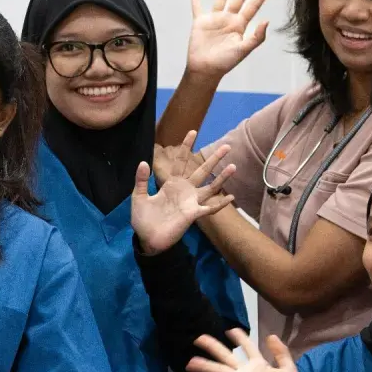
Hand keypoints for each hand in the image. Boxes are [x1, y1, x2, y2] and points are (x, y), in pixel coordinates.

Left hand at [132, 131, 235, 253]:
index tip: (193, 132)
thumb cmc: (143, 219)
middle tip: (226, 146)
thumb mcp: (138, 197)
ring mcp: (191, 202)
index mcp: (172, 184)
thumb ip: (141, 181)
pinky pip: (209, 209)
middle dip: (214, 159)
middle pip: (202, 171)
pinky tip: (231, 198)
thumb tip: (143, 161)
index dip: (186, 147)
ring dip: (221, 178)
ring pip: (210, 188)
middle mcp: (185, 190)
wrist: (147, 239)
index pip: (181, 162)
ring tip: (233, 166)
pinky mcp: (193, 215)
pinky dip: (220, 204)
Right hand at [184, 0, 273, 78]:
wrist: (206, 69)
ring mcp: (215, 19)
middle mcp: (229, 20)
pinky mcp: (201, 22)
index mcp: (240, 25)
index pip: (254, 6)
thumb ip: (256, 37)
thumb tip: (266, 21)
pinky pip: (197, 7)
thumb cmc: (225, 62)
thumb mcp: (244, 50)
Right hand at [188, 329, 303, 371]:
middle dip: (213, 347)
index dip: (239, 338)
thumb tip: (270, 335)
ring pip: (221, 371)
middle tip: (199, 338)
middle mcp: (247, 371)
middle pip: (227, 356)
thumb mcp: (288, 367)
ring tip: (191, 361)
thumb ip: (281, 352)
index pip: (247, 347)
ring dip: (206, 366)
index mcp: (259, 364)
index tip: (230, 329)